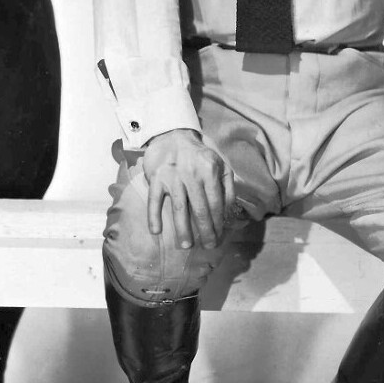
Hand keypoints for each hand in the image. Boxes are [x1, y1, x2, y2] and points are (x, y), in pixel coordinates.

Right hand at [141, 128, 235, 248]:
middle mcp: (192, 174)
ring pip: (179, 208)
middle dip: (205, 231)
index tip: (219, 237)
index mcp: (210, 171)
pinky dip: (154, 216)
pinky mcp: (156, 177)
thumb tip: (229, 213)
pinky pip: (154, 200)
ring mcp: (172, 176)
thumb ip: (227, 187)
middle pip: (200, 209)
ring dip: (183, 229)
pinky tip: (156, 231)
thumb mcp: (220, 165)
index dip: (219, 223)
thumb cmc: (199, 155)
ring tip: (186, 246)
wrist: (172, 136)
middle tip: (208, 247)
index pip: (216, 204)